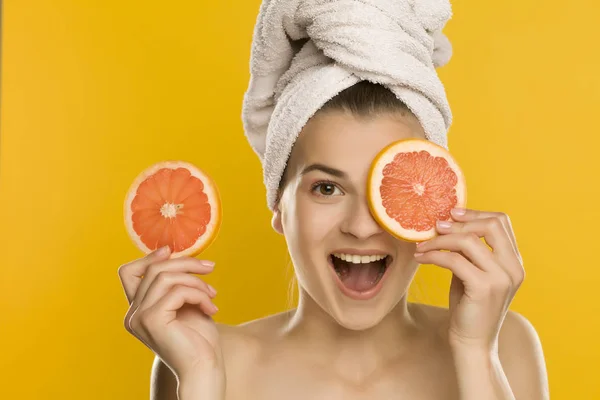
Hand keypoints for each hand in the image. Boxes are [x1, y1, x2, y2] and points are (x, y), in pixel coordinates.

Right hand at [118, 246, 224, 382]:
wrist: (204, 367)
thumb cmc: (198, 338)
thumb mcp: (185, 303)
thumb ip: (175, 283)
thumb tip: (174, 254)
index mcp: (137, 310)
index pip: (128, 273)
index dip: (148, 257)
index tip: (171, 251)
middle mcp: (132, 314)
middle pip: (155, 269)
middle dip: (187, 264)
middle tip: (210, 268)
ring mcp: (139, 317)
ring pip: (167, 277)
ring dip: (196, 282)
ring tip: (212, 296)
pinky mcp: (152, 320)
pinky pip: (177, 291)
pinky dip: (198, 294)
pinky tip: (210, 308)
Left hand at [413, 208, 524, 350]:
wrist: (472, 343)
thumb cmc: (469, 307)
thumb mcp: (472, 272)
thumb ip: (469, 251)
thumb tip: (447, 223)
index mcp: (514, 261)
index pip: (501, 222)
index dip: (475, 212)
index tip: (451, 213)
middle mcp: (513, 267)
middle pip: (491, 224)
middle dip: (460, 221)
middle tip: (436, 226)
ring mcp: (501, 277)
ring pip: (468, 240)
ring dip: (439, 239)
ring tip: (421, 244)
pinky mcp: (484, 287)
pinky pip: (454, 259)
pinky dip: (434, 255)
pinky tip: (420, 257)